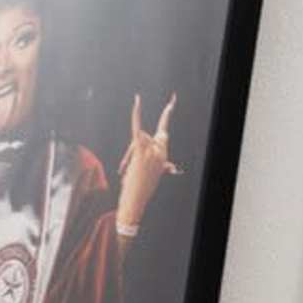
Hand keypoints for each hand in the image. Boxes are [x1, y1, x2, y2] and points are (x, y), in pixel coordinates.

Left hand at [116, 93, 178, 234]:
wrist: (135, 201)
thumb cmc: (141, 190)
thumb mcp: (154, 176)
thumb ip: (164, 167)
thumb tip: (174, 168)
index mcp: (164, 155)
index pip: (164, 132)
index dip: (167, 115)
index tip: (172, 101)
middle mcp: (161, 151)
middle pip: (145, 135)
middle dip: (134, 150)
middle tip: (129, 167)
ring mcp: (152, 150)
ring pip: (138, 138)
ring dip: (128, 155)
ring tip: (127, 171)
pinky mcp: (141, 150)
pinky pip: (137, 129)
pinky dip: (137, 113)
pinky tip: (138, 101)